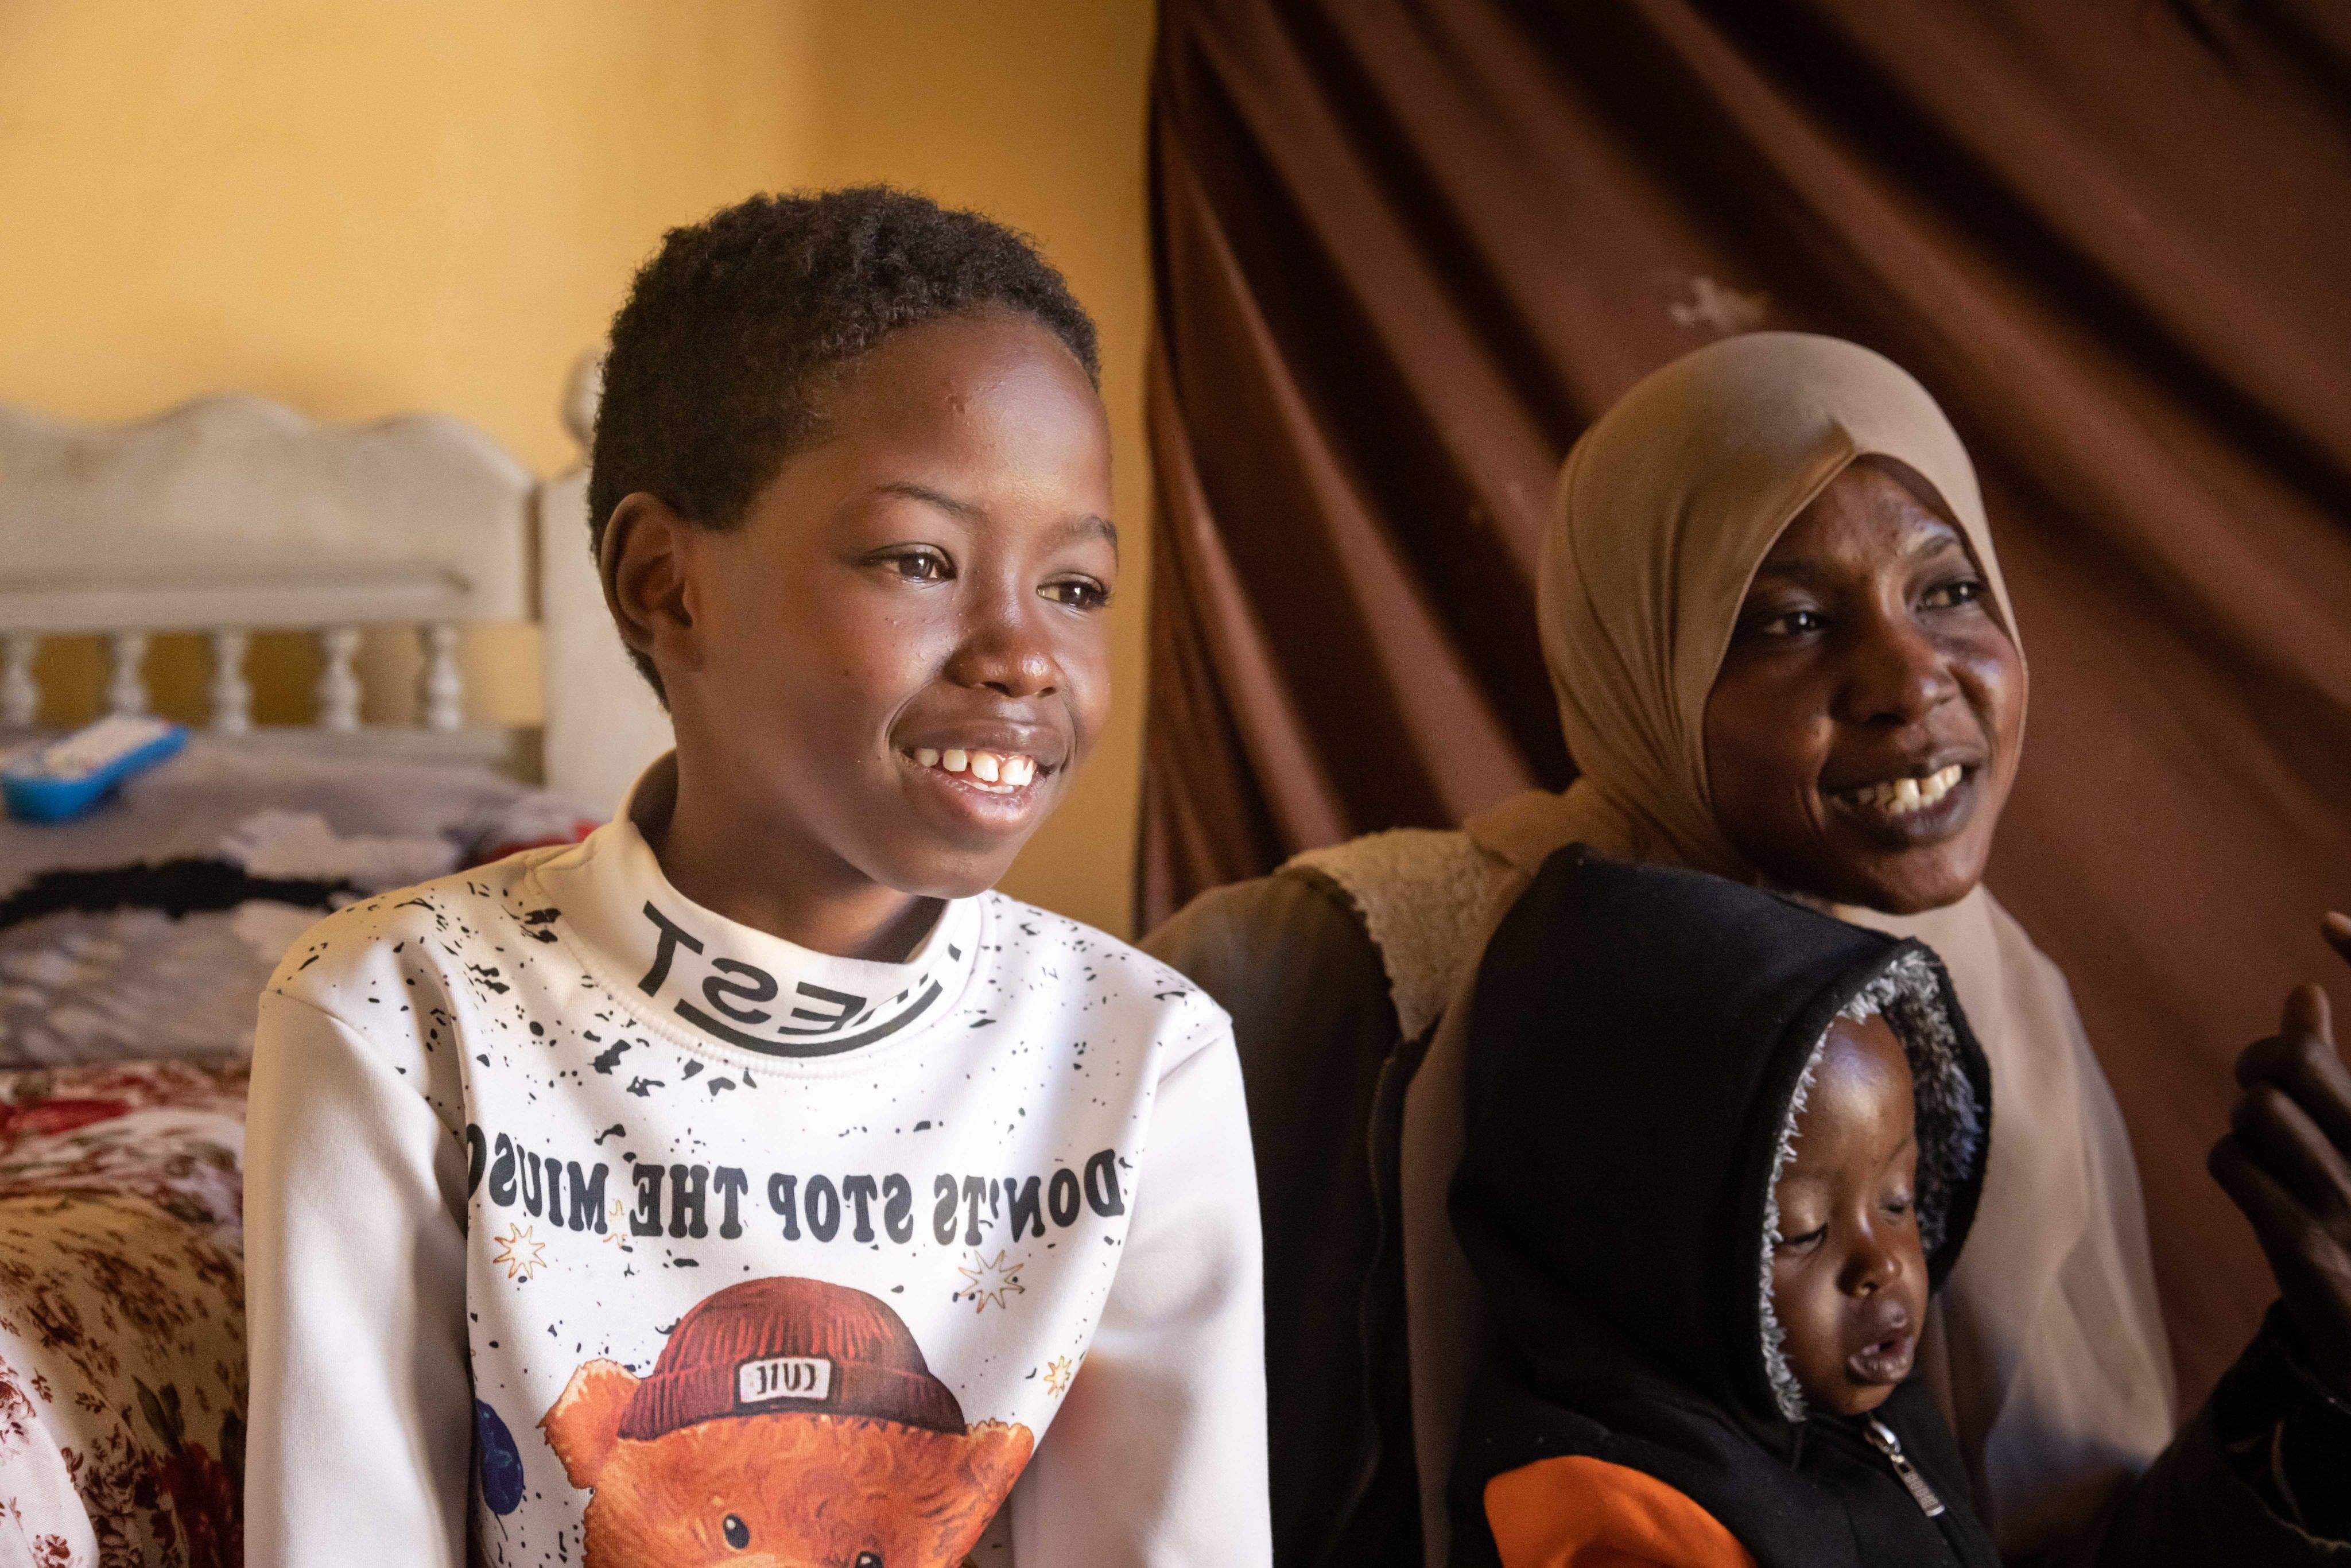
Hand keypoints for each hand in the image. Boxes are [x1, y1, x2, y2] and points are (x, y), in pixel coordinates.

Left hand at [2208, 913, 2350, 1398]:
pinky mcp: (2307, 1246)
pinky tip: (2254, 1188)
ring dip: (2243, 1125)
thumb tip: (2302, 992)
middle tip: (2256, 1083)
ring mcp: (2350, 1203)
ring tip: (2264, 1151)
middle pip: (2294, 1063)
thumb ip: (2329, 1065)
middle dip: (2259, 1063)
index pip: (2334, 1056)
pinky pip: (2232, 1164)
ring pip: (2257, 1111)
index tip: (2331, 925)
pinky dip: (2230, 1165)